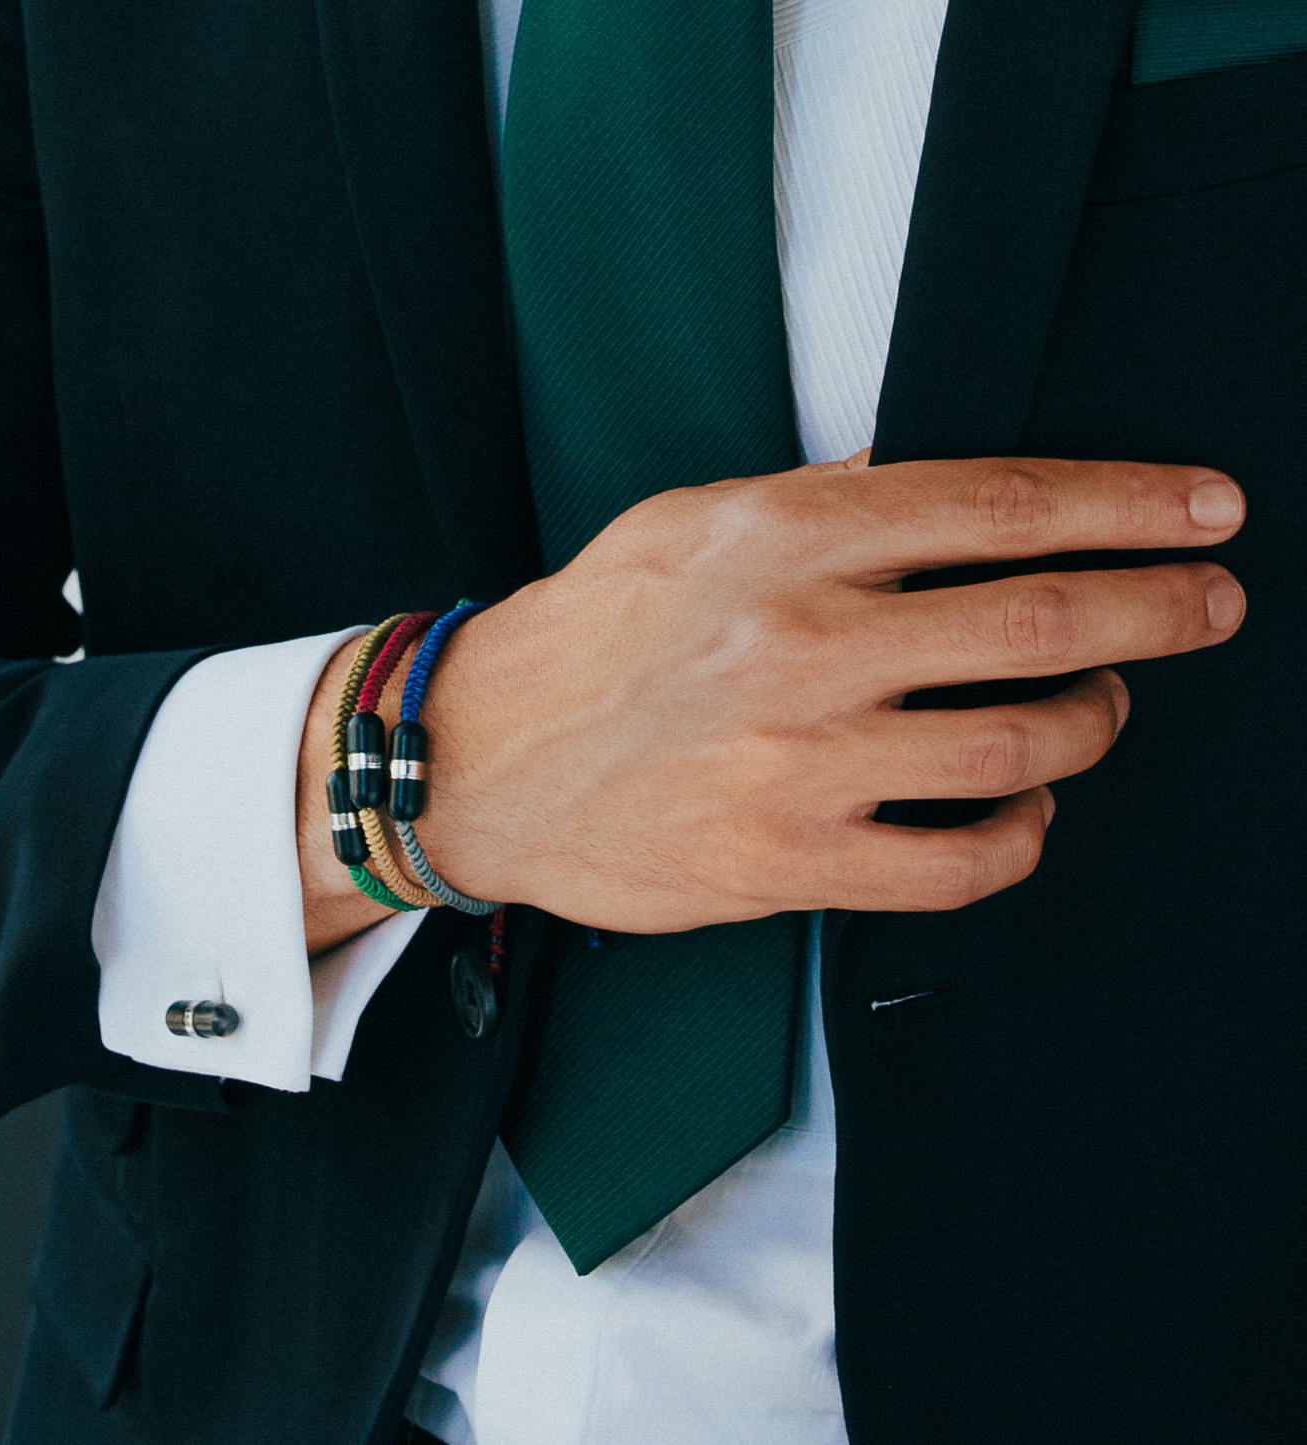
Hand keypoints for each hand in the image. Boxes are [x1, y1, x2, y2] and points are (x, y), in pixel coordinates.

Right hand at [299, 456, 1244, 945]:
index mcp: (783, 537)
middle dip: (1158, 611)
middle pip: (1039, 622)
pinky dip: (1021, 839)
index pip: (1000, 505)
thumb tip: (937, 482)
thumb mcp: (686, 522)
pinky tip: (1022, 814)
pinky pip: (961, 865)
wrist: (481, 757)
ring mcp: (800, 761)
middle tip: (1209, 606)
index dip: (1126, 504)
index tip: (1203, 510)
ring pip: (1020, 749)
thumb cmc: (586, 635)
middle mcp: (804, 643)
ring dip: (1089, 728)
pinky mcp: (787, 861)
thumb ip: (820, 498)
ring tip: (1093, 714)